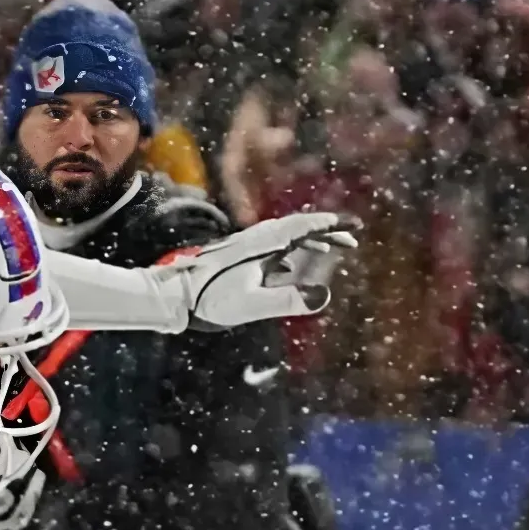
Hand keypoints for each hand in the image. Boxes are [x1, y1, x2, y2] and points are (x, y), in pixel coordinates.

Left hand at [181, 213, 358, 327]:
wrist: (173, 295)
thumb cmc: (209, 299)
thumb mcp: (252, 304)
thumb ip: (287, 301)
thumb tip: (323, 296)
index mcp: (264, 244)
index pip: (306, 227)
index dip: (333, 225)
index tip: (355, 225)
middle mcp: (256, 239)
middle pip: (299, 228)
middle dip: (327, 231)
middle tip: (351, 239)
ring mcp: (246, 246)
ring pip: (285, 236)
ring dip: (310, 240)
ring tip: (330, 251)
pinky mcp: (237, 257)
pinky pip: (272, 248)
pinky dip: (291, 252)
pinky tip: (291, 267)